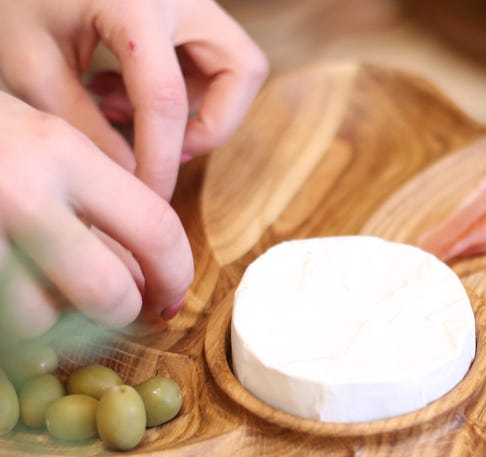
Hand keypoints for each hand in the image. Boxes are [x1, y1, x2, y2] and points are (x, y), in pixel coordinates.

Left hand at [0, 0, 267, 199]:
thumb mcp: (31, 64)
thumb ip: (84, 126)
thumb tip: (132, 180)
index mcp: (134, 0)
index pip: (166, 98)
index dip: (161, 160)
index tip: (151, 196)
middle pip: (243, 71)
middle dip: (214, 123)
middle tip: (168, 145)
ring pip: (236, 66)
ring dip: (200, 107)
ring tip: (128, 112)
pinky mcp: (183, 6)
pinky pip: (210, 58)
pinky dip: (183, 88)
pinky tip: (126, 91)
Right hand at [0, 91, 193, 337]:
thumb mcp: (41, 136)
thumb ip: (97, 196)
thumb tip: (148, 272)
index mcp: (60, 152)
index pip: (157, 230)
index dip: (176, 276)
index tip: (171, 294)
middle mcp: (20, 194)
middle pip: (108, 295)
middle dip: (122, 311)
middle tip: (120, 306)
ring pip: (45, 320)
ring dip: (53, 315)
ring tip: (39, 279)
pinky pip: (6, 324)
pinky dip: (16, 317)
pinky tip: (12, 283)